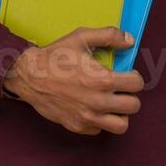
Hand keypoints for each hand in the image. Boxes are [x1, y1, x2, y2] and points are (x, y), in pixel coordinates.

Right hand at [2, 27, 142, 135]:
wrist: (27, 76)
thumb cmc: (55, 57)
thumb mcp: (82, 38)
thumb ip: (109, 36)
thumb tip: (130, 40)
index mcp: (103, 80)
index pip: (137, 84)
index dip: (134, 77)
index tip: (126, 74)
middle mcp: (97, 102)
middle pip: (134, 106)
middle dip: (130, 95)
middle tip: (120, 89)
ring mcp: (86, 117)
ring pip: (121, 126)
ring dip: (120, 114)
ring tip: (112, 103)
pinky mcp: (76, 126)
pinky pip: (99, 130)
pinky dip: (100, 121)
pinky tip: (92, 108)